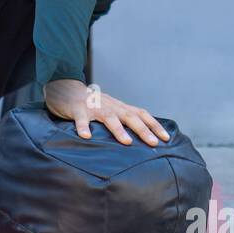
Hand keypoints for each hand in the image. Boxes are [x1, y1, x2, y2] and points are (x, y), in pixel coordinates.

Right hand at [42, 78, 169, 146]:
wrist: (66, 89)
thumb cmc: (91, 104)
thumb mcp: (110, 109)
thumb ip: (123, 120)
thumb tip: (141, 137)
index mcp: (119, 107)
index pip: (141, 114)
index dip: (154, 125)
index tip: (166, 138)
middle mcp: (110, 106)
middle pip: (129, 116)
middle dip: (143, 130)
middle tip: (153, 143)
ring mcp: (94, 107)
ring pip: (108, 117)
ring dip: (118, 129)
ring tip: (127, 142)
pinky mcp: (77, 110)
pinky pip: (81, 119)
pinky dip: (83, 127)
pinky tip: (85, 136)